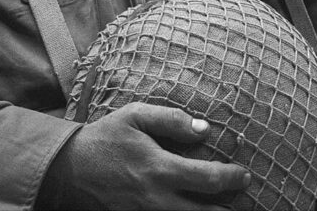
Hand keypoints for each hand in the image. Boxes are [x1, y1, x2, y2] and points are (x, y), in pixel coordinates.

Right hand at [39, 103, 250, 209]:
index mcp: (160, 168)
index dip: (233, 178)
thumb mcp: (134, 116)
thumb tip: (204, 127)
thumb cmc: (104, 138)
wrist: (67, 171)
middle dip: (231, 210)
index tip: (246, 175)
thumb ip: (170, 119)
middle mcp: (158, 199)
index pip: (209, 179)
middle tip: (248, 204)